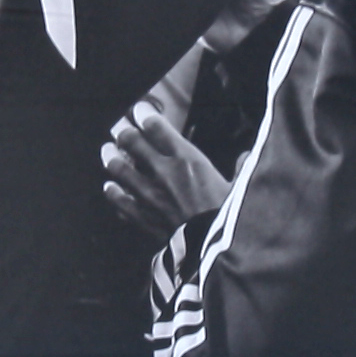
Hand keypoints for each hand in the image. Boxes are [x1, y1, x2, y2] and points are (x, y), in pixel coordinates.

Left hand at [99, 85, 230, 235]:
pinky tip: (110, 187)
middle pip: (131, 142)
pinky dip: (113, 192)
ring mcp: (149, 195)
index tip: (139, 109)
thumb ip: (240, 168)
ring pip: (119, 168)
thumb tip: (248, 157)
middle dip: (123, 132)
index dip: (144, 114)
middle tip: (120, 128)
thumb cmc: (228, 214)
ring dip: (111, 158)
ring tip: (107, 151)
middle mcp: (163, 171)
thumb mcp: (239, 186)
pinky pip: (120, 200)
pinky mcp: (143, 216)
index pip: (156, 127)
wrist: (212, 246)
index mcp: (187, 159)